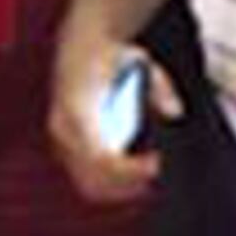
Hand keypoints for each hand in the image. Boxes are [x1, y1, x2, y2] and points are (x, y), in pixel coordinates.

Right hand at [47, 33, 180, 204]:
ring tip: (147, 178)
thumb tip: (174, 112)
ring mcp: (61, 141)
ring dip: (119, 189)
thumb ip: (158, 87)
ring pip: (87, 185)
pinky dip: (109, 184)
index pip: (100, 157)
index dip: (129, 170)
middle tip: (156, 172)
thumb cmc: (109, 55)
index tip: (156, 164)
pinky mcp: (64, 148)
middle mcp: (63, 129)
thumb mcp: (139, 60)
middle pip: (94, 179)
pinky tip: (132, 176)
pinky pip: (84, 179)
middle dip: (127, 185)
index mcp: (77, 109)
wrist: (78, 46)